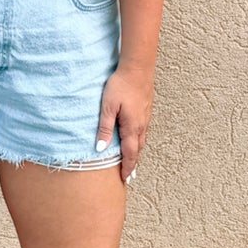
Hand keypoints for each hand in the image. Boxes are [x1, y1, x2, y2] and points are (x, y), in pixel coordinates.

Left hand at [95, 60, 152, 183]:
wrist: (137, 68)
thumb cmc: (121, 85)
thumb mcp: (107, 107)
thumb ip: (105, 128)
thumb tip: (101, 149)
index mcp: (132, 127)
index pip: (130, 154)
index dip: (127, 168)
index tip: (125, 179)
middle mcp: (141, 125)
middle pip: (138, 150)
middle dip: (133, 163)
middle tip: (128, 175)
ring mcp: (146, 117)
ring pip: (142, 140)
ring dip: (136, 152)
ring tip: (131, 161)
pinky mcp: (146, 110)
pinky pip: (143, 131)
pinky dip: (139, 140)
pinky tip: (135, 139)